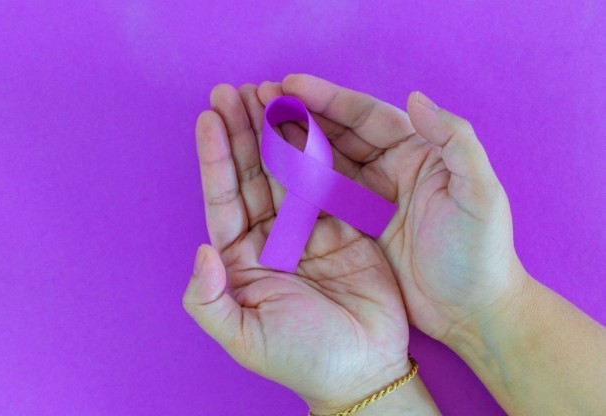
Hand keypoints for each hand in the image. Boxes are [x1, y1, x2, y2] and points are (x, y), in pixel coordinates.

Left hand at [183, 84, 409, 412]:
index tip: (208, 117)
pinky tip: (306, 120)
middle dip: (241, 132)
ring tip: (265, 92)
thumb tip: (202, 249)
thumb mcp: (244, 336)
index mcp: (241, 259)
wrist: (364, 370)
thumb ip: (208, 298)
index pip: (223, 198)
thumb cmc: (301, 358)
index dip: (215, 157)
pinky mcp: (344, 226)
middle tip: (233, 90)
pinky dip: (317, 150)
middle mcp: (270, 238)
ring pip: (287, 170)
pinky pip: (328, 181)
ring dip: (275, 132)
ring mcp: (307, 229)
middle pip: (251, 174)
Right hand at [256, 75, 526, 344]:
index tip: (290, 85)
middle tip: (260, 98)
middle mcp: (391, 170)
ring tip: (255, 127)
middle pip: (339, 134)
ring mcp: (370, 200)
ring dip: (292, 144)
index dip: (329, 99)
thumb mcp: (480, 195)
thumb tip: (415, 98)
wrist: (473, 313)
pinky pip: (319, 199)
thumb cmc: (480, 254)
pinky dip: (295, 184)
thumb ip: (456, 142)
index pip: (368, 117)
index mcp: (419, 153)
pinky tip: (269, 174)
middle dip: (301, 115)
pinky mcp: (356, 229)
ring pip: (324, 163)